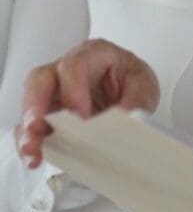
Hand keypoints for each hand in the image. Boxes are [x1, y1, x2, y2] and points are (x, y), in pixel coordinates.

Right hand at [14, 38, 159, 168]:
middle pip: (40, 81)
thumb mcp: (144, 85)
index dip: (73, 91)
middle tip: (37, 129)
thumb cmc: (131, 80)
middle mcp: (67, 70)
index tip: (81, 118)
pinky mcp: (49, 113)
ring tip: (33, 152)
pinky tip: (36, 157)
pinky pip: (33, 126)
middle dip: (35, 107)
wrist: (130, 92)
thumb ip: (136, 100)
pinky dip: (33, 142)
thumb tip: (126, 118)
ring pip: (31, 106)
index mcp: (93, 54)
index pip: (74, 66)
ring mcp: (54, 91)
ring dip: (29, 131)